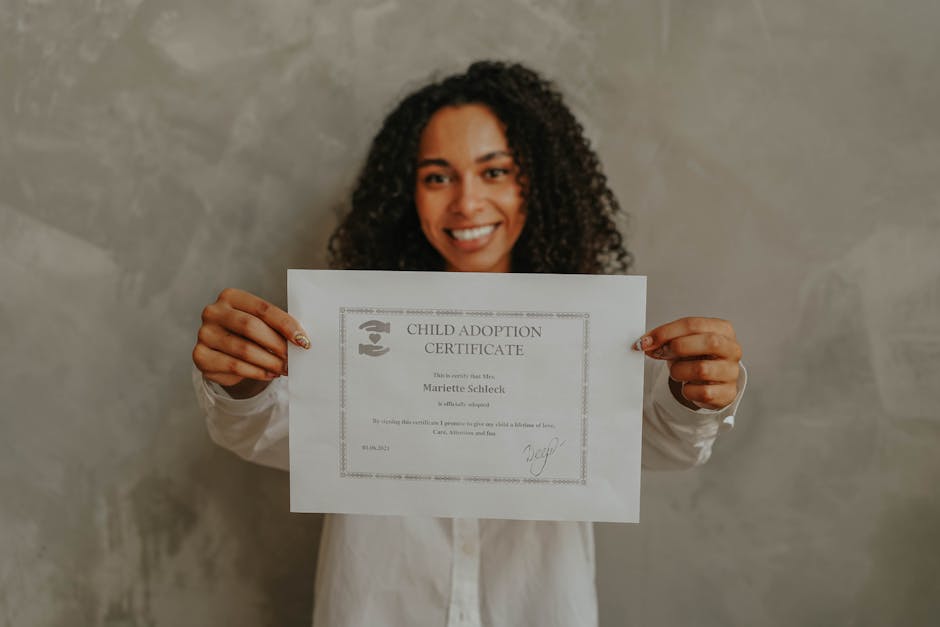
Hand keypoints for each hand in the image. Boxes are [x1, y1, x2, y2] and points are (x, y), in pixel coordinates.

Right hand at [192, 288, 309, 392]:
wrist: (223, 353)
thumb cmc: (248, 334)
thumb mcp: (260, 324)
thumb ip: (276, 326)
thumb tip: (301, 340)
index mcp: (230, 296)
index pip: (262, 309)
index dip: (285, 324)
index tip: (303, 340)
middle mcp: (213, 312)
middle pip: (250, 327)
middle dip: (277, 344)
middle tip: (294, 358)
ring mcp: (204, 333)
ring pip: (244, 349)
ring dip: (270, 361)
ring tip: (285, 368)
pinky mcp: (200, 355)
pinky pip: (234, 365)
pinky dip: (257, 371)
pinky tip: (269, 373)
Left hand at [633, 317, 741, 409]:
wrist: (711, 381)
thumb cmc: (696, 356)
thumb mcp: (682, 341)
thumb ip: (665, 340)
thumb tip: (645, 343)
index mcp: (722, 329)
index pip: (693, 324)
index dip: (666, 332)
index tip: (645, 342)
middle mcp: (732, 349)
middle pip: (709, 342)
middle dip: (678, 347)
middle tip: (661, 353)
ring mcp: (732, 371)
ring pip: (703, 369)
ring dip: (679, 371)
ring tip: (677, 372)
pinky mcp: (728, 393)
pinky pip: (703, 392)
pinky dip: (688, 391)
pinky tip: (688, 386)